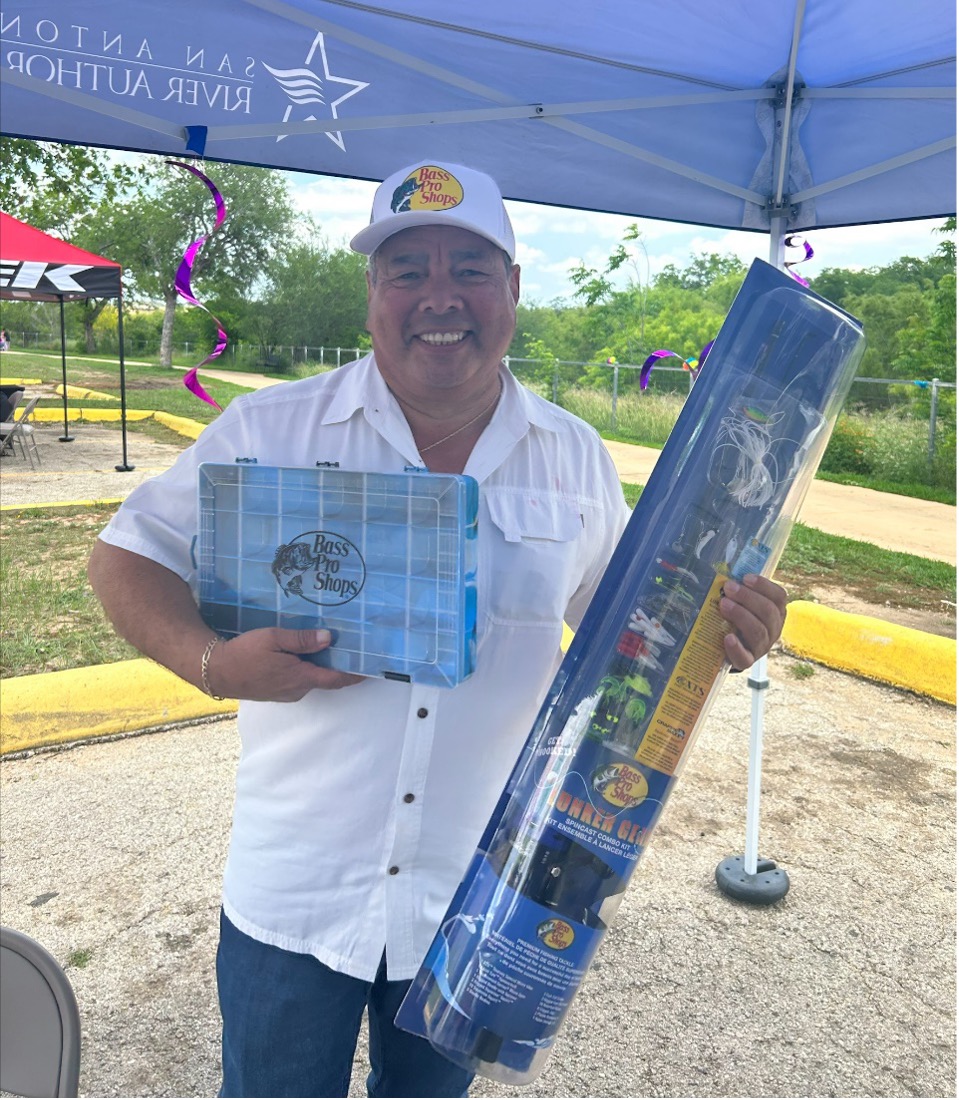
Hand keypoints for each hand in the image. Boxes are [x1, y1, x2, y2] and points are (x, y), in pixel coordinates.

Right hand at [206, 628, 363, 701]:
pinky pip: (299, 680)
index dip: (355, 675)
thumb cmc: (244, 653)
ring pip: (311, 679)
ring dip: (321, 666)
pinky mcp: (277, 691)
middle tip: (352, 649)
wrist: (215, 671)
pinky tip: (303, 654)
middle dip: (339, 667)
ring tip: (328, 647)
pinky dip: (306, 669)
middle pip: (326, 678)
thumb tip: (328, 638)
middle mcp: (297, 689)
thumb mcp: (273, 638)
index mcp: (300, 677)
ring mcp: (287, 693)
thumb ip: (301, 639)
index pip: (336, 679)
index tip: (371, 669)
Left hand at [719, 574, 787, 670]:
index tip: (745, 578)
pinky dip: (736, 647)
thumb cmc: (737, 618)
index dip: (764, 586)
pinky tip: (727, 637)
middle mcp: (773, 629)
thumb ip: (739, 591)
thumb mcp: (743, 604)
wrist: (731, 648)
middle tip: (728, 588)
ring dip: (740, 615)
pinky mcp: (747, 660)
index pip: (779, 596)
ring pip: (758, 631)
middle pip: (768, 612)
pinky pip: (745, 657)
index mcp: (776, 612)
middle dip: (747, 597)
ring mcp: (762, 646)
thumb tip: (724, 573)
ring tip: (723, 605)